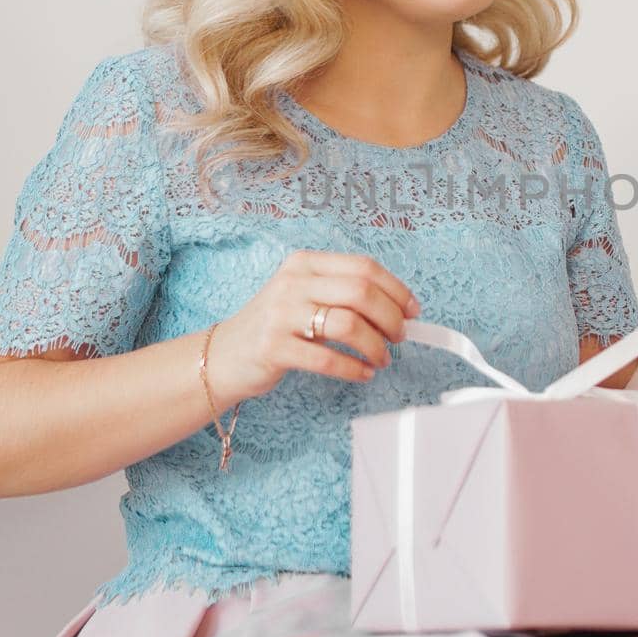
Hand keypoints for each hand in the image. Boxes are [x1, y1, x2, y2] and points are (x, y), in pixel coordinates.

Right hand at [206, 250, 421, 405]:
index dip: (396, 289)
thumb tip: (398, 308)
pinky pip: (328, 358)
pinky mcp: (274, 348)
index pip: (364, 267)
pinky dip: (355, 368)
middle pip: (361, 292)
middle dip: (391, 318)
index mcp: (305, 263)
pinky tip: (363, 373)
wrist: (225, 355)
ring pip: (349, 324)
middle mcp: (292, 283)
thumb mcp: (304, 295)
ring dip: (376, 346)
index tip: (412, 310)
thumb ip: (343, 294)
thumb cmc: (275, 326)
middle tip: (399, 337)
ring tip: (381, 359)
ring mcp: (281, 315)